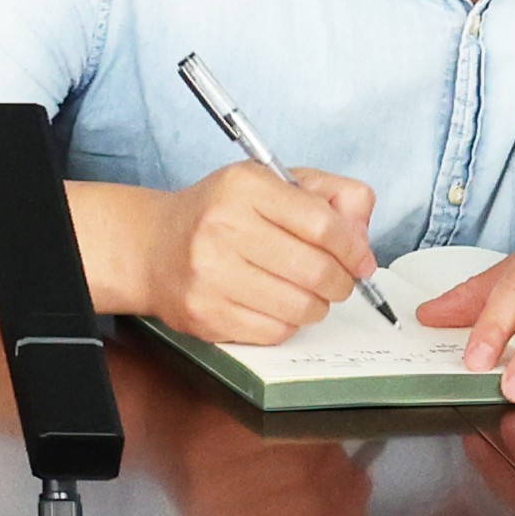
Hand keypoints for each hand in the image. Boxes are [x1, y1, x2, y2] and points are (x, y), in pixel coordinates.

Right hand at [119, 161, 377, 344]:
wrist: (151, 246)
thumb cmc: (220, 214)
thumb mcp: (271, 183)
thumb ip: (330, 195)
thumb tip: (363, 242)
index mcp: (244, 187)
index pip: (324, 225)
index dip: (354, 248)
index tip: (359, 259)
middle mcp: (222, 228)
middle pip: (318, 271)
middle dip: (340, 281)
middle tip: (335, 280)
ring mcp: (210, 275)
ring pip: (302, 307)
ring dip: (315, 305)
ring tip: (301, 291)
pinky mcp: (206, 314)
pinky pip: (276, 332)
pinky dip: (286, 323)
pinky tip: (271, 304)